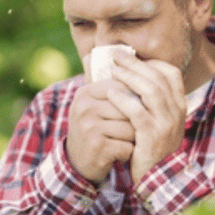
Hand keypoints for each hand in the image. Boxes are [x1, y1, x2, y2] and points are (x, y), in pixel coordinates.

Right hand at [66, 57, 135, 183]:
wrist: (77, 162)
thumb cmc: (93, 128)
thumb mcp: (93, 104)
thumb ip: (103, 81)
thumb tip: (111, 52)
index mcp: (86, 92)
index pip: (122, 87)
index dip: (135, 100)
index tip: (137, 111)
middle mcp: (85, 107)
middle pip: (129, 107)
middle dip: (137, 121)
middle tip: (135, 129)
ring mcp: (89, 127)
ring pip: (131, 127)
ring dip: (134, 138)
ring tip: (127, 142)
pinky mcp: (97, 146)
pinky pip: (127, 146)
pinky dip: (129, 152)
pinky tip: (121, 154)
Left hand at [107, 51, 186, 183]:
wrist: (155, 178)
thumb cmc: (149, 146)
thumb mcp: (156, 121)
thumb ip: (147, 101)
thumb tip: (127, 74)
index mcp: (179, 106)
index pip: (172, 74)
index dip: (152, 63)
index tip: (134, 58)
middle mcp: (177, 112)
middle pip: (158, 78)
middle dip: (136, 64)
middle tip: (116, 56)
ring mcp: (166, 124)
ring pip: (150, 90)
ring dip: (129, 77)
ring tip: (113, 71)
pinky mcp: (152, 136)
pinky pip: (138, 112)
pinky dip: (123, 99)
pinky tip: (111, 93)